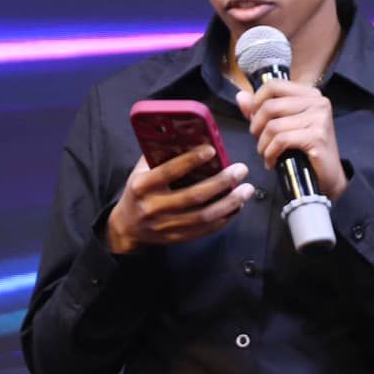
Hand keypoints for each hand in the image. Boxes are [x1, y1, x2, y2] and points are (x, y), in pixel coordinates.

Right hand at [105, 146, 254, 253]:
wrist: (126, 226)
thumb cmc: (138, 190)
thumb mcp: (141, 170)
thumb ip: (160, 154)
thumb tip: (188, 135)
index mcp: (142, 185)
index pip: (169, 171)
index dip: (191, 160)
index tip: (212, 150)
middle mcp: (153, 207)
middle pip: (193, 196)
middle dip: (221, 182)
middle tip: (240, 170)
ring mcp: (165, 226)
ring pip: (204, 216)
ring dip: (229, 203)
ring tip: (246, 189)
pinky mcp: (176, 238)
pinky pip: (205, 230)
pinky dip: (224, 218)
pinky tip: (237, 207)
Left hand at [236, 80, 347, 200]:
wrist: (327, 176)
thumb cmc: (303, 150)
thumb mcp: (281, 125)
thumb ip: (260, 110)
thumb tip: (240, 96)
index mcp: (310, 94)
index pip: (274, 85)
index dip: (256, 102)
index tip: (253, 120)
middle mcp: (318, 102)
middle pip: (271, 106)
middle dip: (257, 126)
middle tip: (259, 141)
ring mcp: (319, 118)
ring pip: (274, 125)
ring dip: (263, 144)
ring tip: (265, 153)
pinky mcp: (317, 136)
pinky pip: (282, 140)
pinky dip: (270, 153)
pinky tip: (271, 162)